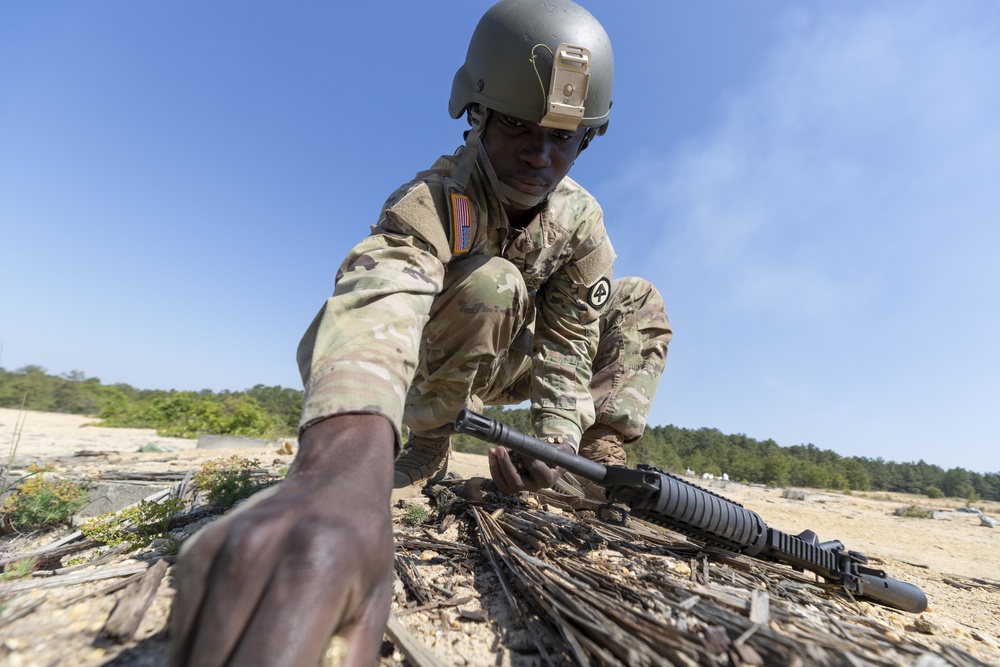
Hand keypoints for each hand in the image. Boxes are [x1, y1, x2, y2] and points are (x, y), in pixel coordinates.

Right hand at [170, 414, 395, 666]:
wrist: (335, 478)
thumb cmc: (363, 552)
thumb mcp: (371, 615)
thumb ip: (344, 666)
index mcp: (312, 568)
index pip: (268, 666)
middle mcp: (255, 552)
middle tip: (271, 663)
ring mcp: (216, 550)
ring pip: (191, 659)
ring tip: (258, 654)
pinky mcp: (191, 554)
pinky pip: (181, 636)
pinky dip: (203, 659)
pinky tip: (236, 648)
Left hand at [488, 441, 574, 493]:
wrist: (554, 461)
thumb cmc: (555, 452)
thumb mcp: (559, 448)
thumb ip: (548, 447)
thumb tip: (530, 441)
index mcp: (548, 478)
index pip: (536, 469)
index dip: (525, 457)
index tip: (518, 444)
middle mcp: (535, 487)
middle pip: (516, 482)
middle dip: (506, 465)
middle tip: (500, 448)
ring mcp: (523, 488)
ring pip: (506, 485)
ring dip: (496, 468)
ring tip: (493, 450)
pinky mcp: (514, 486)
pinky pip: (501, 482)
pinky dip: (494, 469)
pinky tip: (492, 455)